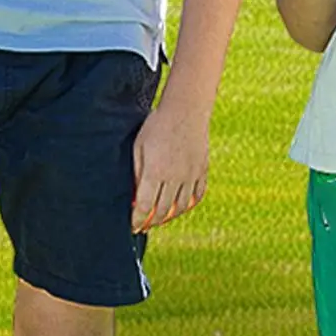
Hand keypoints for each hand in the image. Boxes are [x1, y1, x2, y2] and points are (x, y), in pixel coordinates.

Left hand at [131, 99, 208, 231]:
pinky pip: (197, 196)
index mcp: (155, 172)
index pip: (145, 207)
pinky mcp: (202, 170)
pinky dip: (188, 205)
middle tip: (144, 226)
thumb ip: (137, 173)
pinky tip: (179, 207)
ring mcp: (191, 175)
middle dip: (151, 222)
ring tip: (160, 219)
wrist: (186, 109)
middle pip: (162, 211)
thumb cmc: (157, 125)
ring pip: (181, 207)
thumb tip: (135, 196)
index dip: (138, 220)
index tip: (133, 226)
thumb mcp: (139, 147)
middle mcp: (175, 177)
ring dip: (169, 217)